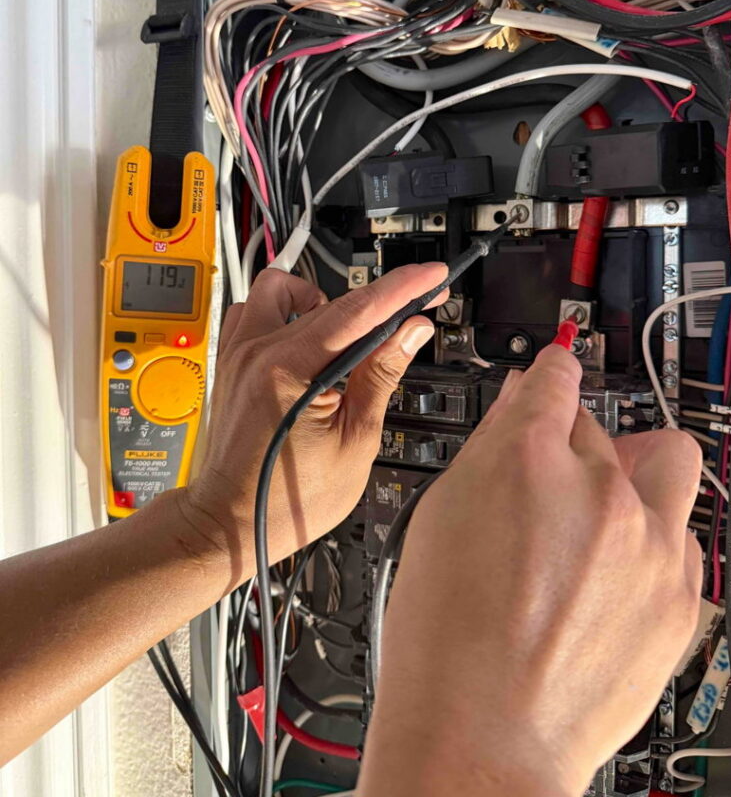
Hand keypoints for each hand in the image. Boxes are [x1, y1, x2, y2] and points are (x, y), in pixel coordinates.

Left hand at [177, 264, 443, 587]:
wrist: (228, 523)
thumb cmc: (286, 499)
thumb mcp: (355, 443)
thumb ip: (381, 376)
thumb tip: (409, 332)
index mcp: (288, 370)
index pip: (358, 311)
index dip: (402, 289)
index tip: (431, 277)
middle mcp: (256, 350)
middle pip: (332, 302)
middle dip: (378, 303)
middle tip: (412, 314)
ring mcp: (237, 352)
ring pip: (283, 291)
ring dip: (322, 303)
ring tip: (347, 338)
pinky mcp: (230, 359)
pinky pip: (256, 311)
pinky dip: (287, 315)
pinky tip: (308, 344)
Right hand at [359, 344, 702, 796]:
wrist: (485, 734)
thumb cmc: (446, 640)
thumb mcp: (440, 517)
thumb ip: (489, 447)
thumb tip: (520, 404)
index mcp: (527, 458)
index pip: (559, 376)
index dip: (552, 375)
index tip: (554, 379)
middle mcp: (598, 488)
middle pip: (600, 426)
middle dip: (573, 447)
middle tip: (546, 491)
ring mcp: (649, 542)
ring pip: (666, 460)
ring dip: (634, 475)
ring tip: (600, 521)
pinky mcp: (683, 593)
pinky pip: (681, 534)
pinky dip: (651, 541)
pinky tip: (610, 578)